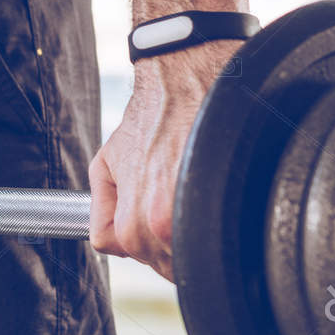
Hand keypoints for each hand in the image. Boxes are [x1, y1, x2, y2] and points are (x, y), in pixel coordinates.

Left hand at [89, 41, 241, 280]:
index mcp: (135, 225)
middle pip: (166, 260)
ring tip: (196, 186)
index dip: (140, 232)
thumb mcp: (108, 161)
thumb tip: (113, 240)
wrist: (186, 74)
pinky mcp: (232, 200)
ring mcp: (200, 218)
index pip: (133, 255)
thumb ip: (103, 208)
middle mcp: (166, 230)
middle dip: (168, 236)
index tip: (153, 209)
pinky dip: (222, 217)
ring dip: (196, 227)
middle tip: (175, 194)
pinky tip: (216, 187)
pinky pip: (226, 234)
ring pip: (194, 250)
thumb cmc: (151, 114)